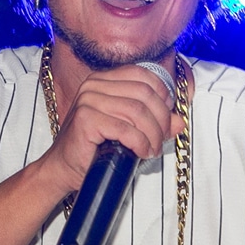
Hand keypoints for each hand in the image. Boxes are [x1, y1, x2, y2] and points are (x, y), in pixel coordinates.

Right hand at [39, 65, 185, 196]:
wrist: (64, 168)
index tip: (166, 119)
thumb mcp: (129, 129)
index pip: (144, 75)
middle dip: (160, 120)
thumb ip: (154, 122)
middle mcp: (94, 84)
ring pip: (137, 112)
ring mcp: (88, 99)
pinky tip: (141, 153)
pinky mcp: (85, 118)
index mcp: (104, 79)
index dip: (162, 96)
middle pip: (144, 94)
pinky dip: (140, 143)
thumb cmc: (95, 148)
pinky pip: (125, 128)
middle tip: (160, 140)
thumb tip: (179, 121)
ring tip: (151, 150)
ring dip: (152, 135)